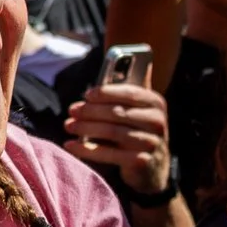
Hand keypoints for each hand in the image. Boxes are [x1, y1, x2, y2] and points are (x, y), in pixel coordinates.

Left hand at [61, 80, 172, 194]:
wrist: (154, 169)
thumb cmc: (139, 132)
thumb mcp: (140, 111)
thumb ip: (129, 91)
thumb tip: (117, 56)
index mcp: (156, 103)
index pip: (129, 93)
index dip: (106, 93)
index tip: (87, 95)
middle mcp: (157, 122)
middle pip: (117, 112)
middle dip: (90, 111)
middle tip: (72, 110)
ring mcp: (150, 143)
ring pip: (111, 132)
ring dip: (85, 128)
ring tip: (69, 126)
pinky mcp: (140, 162)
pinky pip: (108, 154)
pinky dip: (86, 150)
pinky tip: (71, 146)